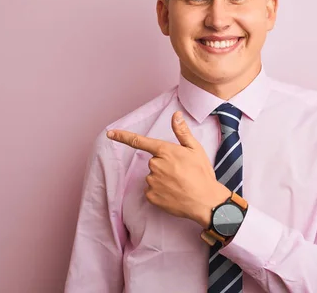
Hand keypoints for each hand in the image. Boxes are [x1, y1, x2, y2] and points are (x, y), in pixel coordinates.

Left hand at [107, 111, 230, 227]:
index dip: (123, 136)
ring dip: (162, 179)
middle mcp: (155, 165)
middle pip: (153, 162)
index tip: (110, 133)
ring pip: (152, 176)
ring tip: (180, 184)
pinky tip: (173, 193)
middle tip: (181, 172)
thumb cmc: (202, 174)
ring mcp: (152, 181)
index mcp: (165, 151)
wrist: (206, 202)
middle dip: (164, 165)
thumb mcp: (195, 149)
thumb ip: (182, 132)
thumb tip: (176, 115)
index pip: (139, 141)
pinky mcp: (151, 196)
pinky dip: (160, 192)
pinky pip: (151, 190)